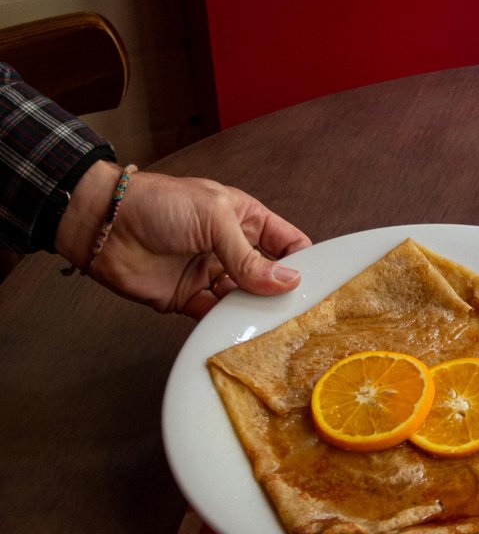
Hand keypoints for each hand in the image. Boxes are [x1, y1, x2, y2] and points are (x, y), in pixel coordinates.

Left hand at [57, 162, 311, 317]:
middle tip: (300, 311)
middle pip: (269, 276)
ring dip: (255, 311)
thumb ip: (249, 256)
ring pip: (244, 299)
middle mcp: (231, 248)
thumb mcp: (214, 219)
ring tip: (270, 323)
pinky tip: (237, 329)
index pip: (287, 242)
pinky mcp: (188, 298)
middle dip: (283, 292)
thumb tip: (287, 281)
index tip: (318, 280)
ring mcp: (210, 274)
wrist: (104, 225)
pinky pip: (214, 316)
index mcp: (245, 219)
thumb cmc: (159, 204)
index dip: (303, 260)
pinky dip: (225, 324)